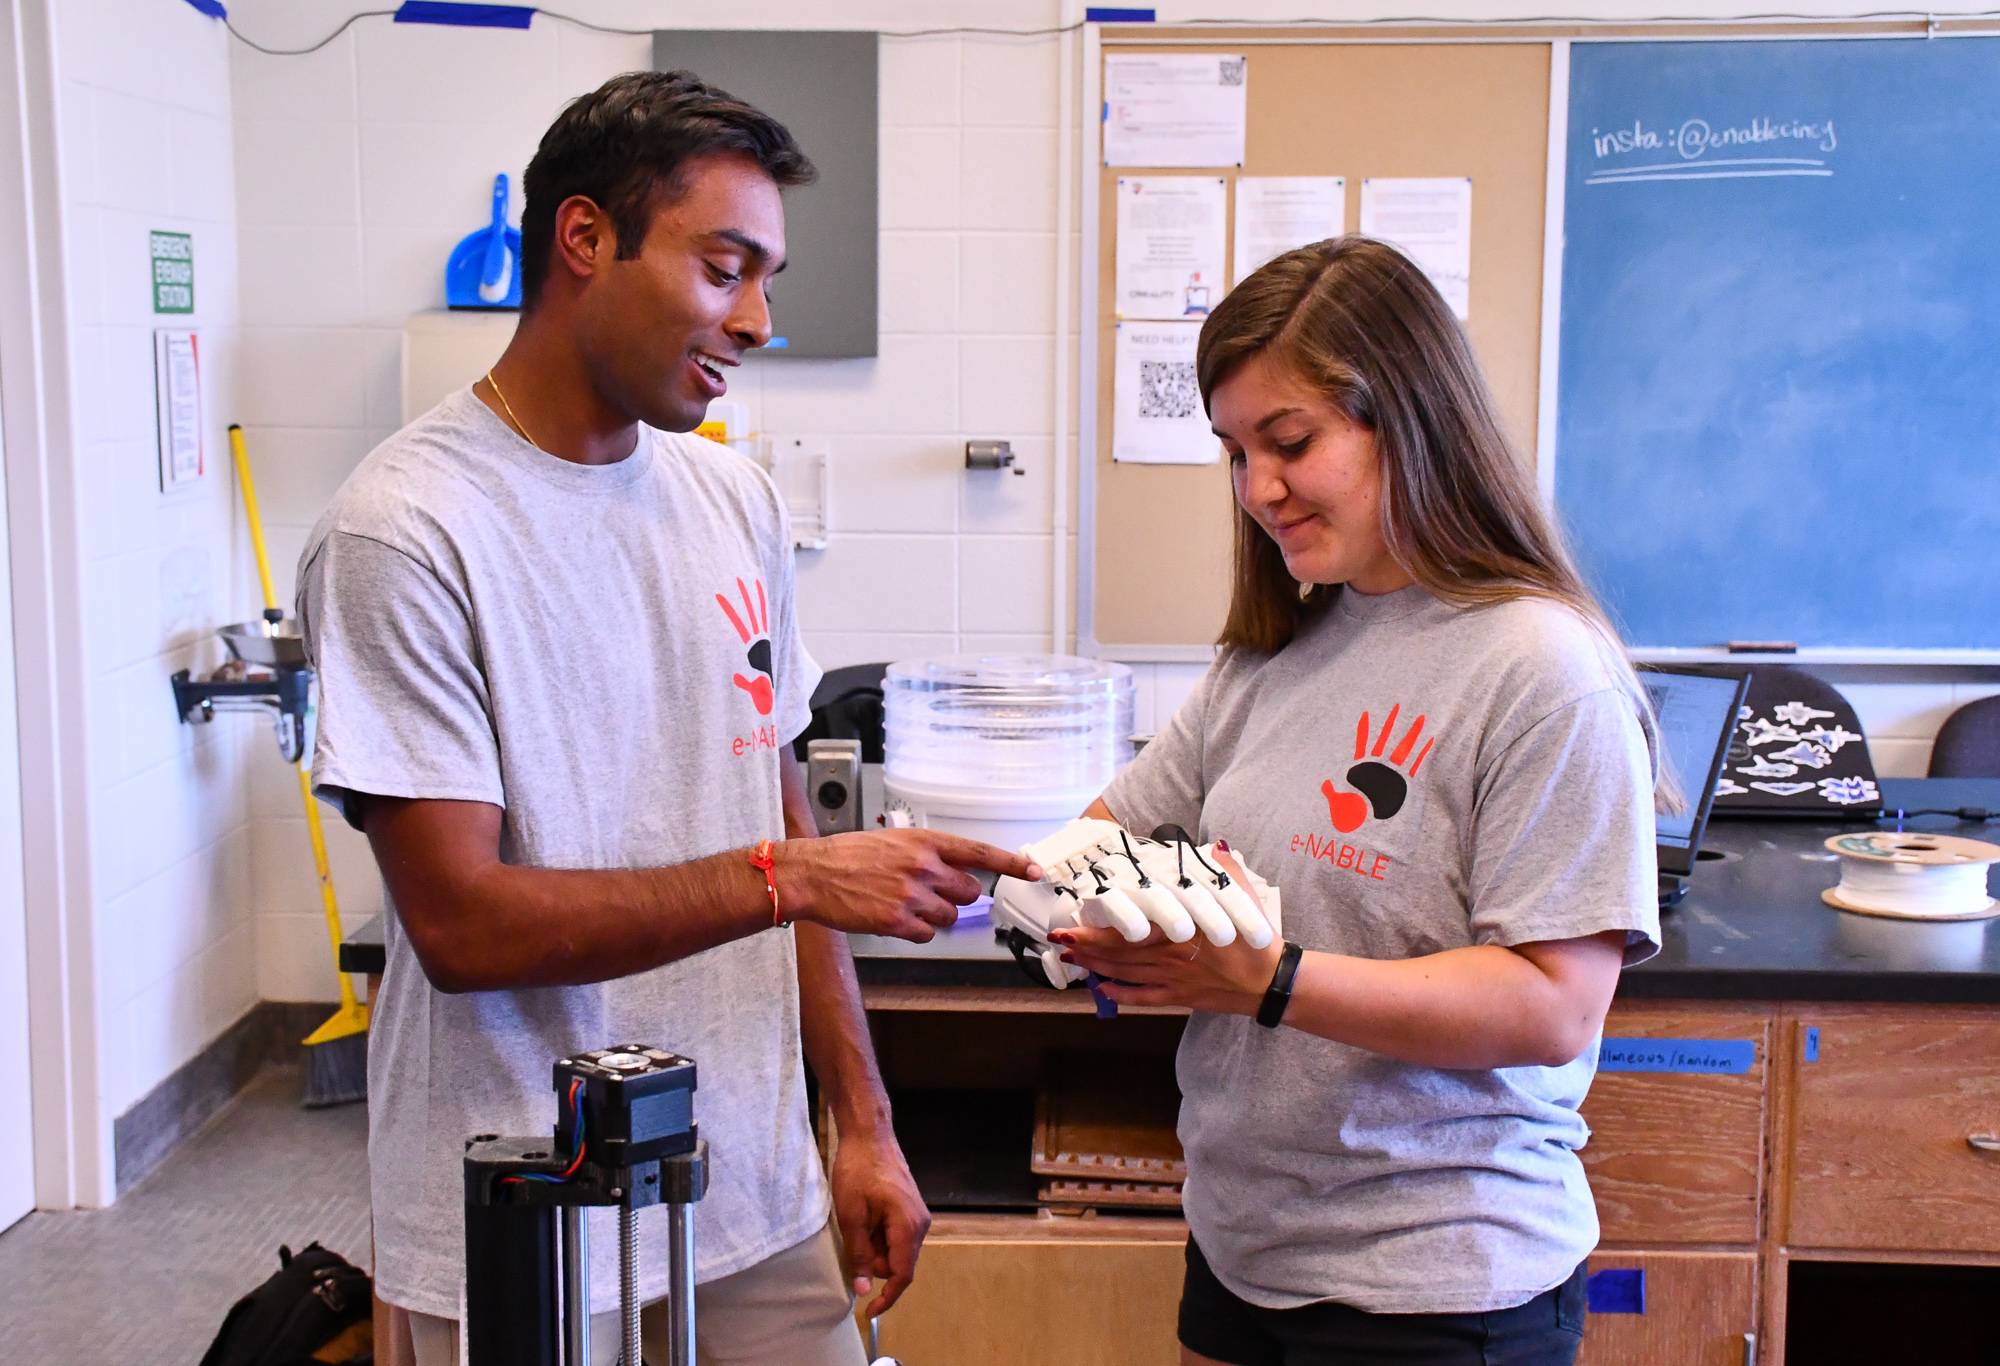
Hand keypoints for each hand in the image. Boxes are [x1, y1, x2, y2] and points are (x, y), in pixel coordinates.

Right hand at [776, 830, 1042, 941]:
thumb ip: (925, 854)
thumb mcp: (892, 841)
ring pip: (949, 917)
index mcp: (924, 842)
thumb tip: (952, 871)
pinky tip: (892, 918)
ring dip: (933, 916)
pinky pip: (925, 935)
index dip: (1011, 863)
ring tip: (903, 904)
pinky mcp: (898, 921)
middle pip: (969, 892)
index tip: (1033, 871)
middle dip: (954, 897)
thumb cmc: (847, 855)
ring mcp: (912, 895)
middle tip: (928, 894)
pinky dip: (914, 931)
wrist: (813, 873)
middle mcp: (923, 866)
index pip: (979, 852)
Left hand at [830, 1127, 929, 1318]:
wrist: (869, 1135)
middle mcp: (920, 1224)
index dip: (887, 1297)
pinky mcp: (910, 1209)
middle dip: (873, 1263)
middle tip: (852, 1240)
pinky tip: (865, 1216)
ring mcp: (917, 1216)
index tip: (869, 1311)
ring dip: (874, 1247)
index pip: (902, 1275)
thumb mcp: (851, 1216)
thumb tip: (862, 1288)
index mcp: (908, 1227)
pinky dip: (878, 1235)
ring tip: (857, 1221)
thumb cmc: (859, 1170)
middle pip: (898, 1264)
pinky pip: (895, 1236)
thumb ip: (859, 1254)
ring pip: (895, 1251)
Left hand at [1054, 846, 1280, 1011]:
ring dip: (1095, 967)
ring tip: (1072, 958)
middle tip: (1058, 940)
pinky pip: (1143, 998)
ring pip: (1124, 974)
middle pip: (1118, 953)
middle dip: (1085, 946)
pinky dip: (1120, 994)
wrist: (1272, 982)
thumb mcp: (1244, 897)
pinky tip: (1102, 989)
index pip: (1128, 931)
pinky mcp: (1181, 997)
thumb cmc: (1257, 939)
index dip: (1096, 929)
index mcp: (1180, 930)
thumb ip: (1226, 871)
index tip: (1071, 923)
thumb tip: (1217, 846)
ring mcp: (1173, 980)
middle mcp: (1170, 957)